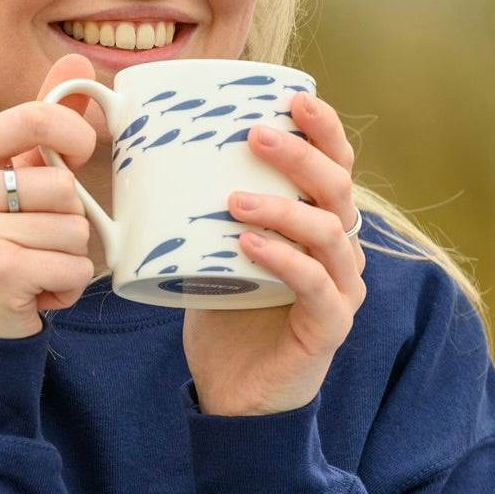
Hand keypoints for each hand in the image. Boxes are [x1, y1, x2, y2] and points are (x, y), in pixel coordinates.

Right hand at [0, 55, 98, 338]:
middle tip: (37, 238)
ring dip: (70, 255)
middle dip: (69, 216)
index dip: (74, 135)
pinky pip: (74, 266)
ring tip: (37, 266)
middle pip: (63, 183)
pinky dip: (70, 285)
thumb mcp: (13, 177)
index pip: (34, 118)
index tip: (78, 157)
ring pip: (74, 227)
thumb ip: (43, 124)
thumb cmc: (0, 241)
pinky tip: (39, 291)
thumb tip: (76, 62)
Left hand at [182, 91, 365, 414]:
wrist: (236, 397)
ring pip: (329, 232)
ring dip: (282, 208)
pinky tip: (247, 247)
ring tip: (233, 201)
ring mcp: (342, 289)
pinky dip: (282, 260)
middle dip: (301, 155)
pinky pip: (315, 284)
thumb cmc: (226, 318)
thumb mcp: (212, 252)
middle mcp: (342, 252)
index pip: (336, 165)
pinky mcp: (330, 326)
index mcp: (321, 224)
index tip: (292, 96)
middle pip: (339, 188)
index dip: (323, 128)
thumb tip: (152, 157)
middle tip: (255, 135)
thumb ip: (203, 211)